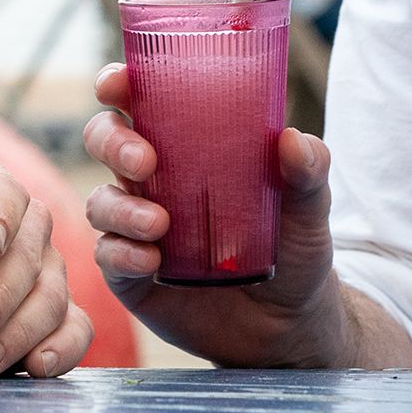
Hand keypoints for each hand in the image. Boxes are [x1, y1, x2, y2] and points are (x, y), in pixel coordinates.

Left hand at [0, 159, 93, 377]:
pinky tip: (36, 365)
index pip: (6, 193)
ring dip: (18, 331)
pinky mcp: (64, 315)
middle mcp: (25, 228)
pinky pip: (78, 328)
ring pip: (52, 293)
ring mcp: (49, 271)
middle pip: (29, 253)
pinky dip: (62, 348)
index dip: (1, 217)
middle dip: (2, 294)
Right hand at [81, 63, 347, 367]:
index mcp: (188, 148)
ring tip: (160, 224)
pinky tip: (151, 261)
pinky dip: (121, 252)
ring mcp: (139, 227)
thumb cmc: (295, 254)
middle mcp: (155, 181)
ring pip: (101, 200)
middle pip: (104, 141)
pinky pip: (107, 255)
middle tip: (145, 161)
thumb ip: (309, 176)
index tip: (117, 84)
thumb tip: (294, 140)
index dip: (118, 85)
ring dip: (120, 207)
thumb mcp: (310, 214)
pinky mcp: (132, 274)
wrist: (290, 329)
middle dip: (112, 141)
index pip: (141, 102)